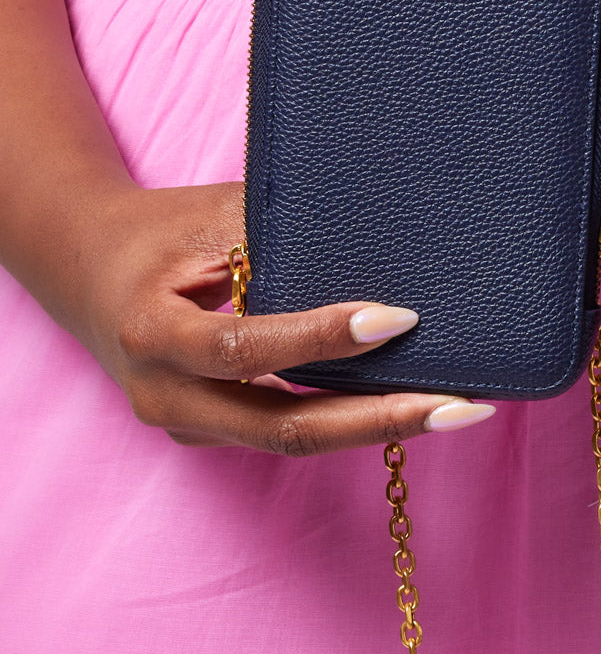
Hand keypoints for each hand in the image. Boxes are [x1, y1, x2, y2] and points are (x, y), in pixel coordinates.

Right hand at [73, 181, 493, 453]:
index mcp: (151, 331)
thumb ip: (280, 235)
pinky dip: (348, 421)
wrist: (86, 267)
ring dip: (375, 428)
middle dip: (378, 420)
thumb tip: (381, 238)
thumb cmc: (161, 228)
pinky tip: (409, 406)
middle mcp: (164, 396)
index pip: (246, 347)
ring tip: (456, 411)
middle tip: (461, 408)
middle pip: (282, 427)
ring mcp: (185, 426)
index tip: (399, 319)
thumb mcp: (212, 214)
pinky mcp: (209, 432)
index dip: (322, 338)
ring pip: (290, 439)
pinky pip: (284, 430)